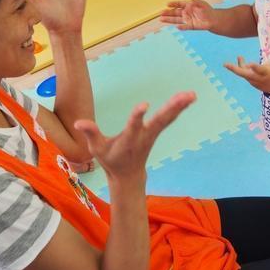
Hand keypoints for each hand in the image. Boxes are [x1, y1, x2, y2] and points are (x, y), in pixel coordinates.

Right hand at [74, 92, 195, 184]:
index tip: (144, 105)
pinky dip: (178, 108)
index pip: (133, 126)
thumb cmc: (111, 160)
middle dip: (172, 109)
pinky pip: (169, 118)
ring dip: (180, 106)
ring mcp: (152, 133)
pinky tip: (188, 98)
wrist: (128, 176)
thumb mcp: (96, 150)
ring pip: (168, 118)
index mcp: (129, 140)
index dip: (137, 116)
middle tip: (186, 97)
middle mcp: (144, 136)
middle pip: (160, 121)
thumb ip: (90, 134)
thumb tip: (77, 122)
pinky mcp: (156, 131)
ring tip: (192, 94)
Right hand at [160, 0, 215, 30]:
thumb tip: (190, 3)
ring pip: (176, 20)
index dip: (173, 4)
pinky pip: (185, 26)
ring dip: (169, 20)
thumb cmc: (206, 10)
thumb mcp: (202, 3)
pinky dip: (182, 27)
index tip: (167, 4)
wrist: (212, 19)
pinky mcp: (190, 26)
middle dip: (168, 13)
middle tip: (161, 13)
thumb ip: (196, 2)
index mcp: (187, 6)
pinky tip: (177, 27)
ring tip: (161, 19)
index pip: (179, 4)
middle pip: (175, 13)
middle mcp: (185, 13)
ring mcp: (187, 20)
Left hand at [224, 46, 269, 95]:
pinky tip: (240, 60)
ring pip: (242, 73)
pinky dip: (241, 68)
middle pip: (244, 74)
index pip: (259, 70)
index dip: (254, 67)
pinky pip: (244, 75)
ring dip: (239, 65)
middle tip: (225, 64)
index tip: (248, 64)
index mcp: (265, 73)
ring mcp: (253, 81)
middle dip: (234, 69)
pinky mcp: (252, 83)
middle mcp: (258, 78)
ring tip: (239, 57)